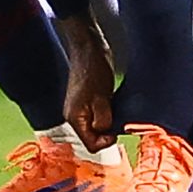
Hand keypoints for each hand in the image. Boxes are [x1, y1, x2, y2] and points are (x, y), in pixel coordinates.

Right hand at [59, 12, 115, 152]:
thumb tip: (106, 133)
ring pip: (96, 126)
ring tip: (116, 108)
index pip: (91, 145)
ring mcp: (80, 107)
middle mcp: (74, 115)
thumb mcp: (101, 98)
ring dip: (108, 122)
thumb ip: (103, 120)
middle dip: (107, 132)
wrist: (89, 47)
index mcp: (74, 118)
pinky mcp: (87, 100)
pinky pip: (97, 115)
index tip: (117, 129)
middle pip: (93, 137)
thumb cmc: (94, 70)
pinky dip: (107, 113)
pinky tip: (114, 103)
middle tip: (118, 118)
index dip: (106, 141)